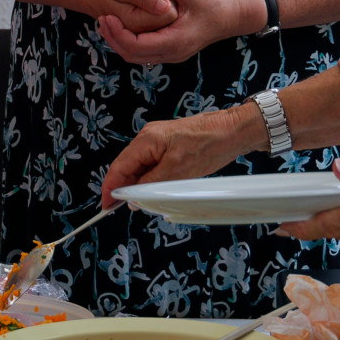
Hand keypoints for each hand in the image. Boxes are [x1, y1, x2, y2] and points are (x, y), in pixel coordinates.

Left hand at [98, 0, 258, 64]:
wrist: (231, 17)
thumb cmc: (212, 3)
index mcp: (174, 41)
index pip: (136, 45)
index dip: (116, 33)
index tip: (105, 16)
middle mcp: (171, 54)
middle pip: (132, 55)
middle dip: (112, 39)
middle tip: (100, 19)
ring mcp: (171, 56)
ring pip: (136, 57)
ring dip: (119, 42)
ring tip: (106, 23)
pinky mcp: (171, 51)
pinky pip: (144, 53)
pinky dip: (129, 42)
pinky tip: (122, 26)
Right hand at [99, 106, 256, 205]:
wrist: (233, 131)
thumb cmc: (209, 144)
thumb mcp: (177, 170)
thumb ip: (151, 184)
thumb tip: (132, 196)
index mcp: (146, 140)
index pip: (119, 167)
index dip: (111, 188)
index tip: (107, 206)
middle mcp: (148, 138)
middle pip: (127, 167)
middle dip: (125, 188)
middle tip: (126, 208)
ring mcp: (159, 141)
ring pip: (141, 167)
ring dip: (140, 185)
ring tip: (144, 201)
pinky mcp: (169, 145)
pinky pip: (153, 164)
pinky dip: (151, 178)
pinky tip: (156, 190)